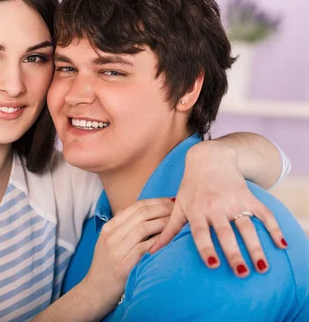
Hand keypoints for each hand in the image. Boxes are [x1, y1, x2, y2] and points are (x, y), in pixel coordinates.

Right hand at [80, 198, 173, 316]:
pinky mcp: (122, 264)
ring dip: (164, 223)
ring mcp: (115, 249)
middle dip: (163, 209)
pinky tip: (169, 240)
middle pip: (141, 214)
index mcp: (109, 227)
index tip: (171, 201)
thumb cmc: (107, 266)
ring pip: (143, 228)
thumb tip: (143, 211)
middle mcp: (111, 235)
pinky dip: (158, 242)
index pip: (135, 207)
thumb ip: (123, 226)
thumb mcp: (109, 242)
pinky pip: (144, 248)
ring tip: (178, 223)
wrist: (94, 290)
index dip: (156, 202)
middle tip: (179, 208)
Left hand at [151, 140, 286, 277]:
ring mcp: (234, 201)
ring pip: (246, 226)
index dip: (206, 247)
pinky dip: (274, 228)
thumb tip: (151, 251)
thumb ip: (169, 230)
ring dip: (256, 246)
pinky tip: (281, 245)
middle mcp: (215, 206)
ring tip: (262, 267)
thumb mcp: (178, 206)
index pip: (200, 232)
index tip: (213, 264)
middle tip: (242, 273)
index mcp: (196, 210)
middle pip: (225, 232)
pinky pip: (264, 214)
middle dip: (234, 253)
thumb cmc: (190, 187)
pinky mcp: (248, 197)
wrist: (209, 159)